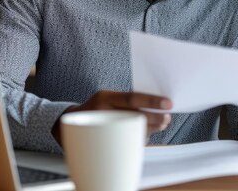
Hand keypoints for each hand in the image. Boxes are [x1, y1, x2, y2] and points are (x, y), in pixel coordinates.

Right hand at [52, 90, 172, 142]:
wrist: (69, 122)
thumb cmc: (98, 107)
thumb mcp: (109, 97)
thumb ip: (128, 100)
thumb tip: (157, 104)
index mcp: (106, 97)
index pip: (132, 98)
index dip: (151, 101)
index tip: (168, 104)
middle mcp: (103, 111)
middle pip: (134, 116)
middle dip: (154, 119)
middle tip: (166, 118)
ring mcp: (102, 127)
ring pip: (133, 130)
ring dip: (151, 129)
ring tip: (161, 125)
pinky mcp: (103, 141)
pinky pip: (126, 141)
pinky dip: (139, 137)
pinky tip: (147, 133)